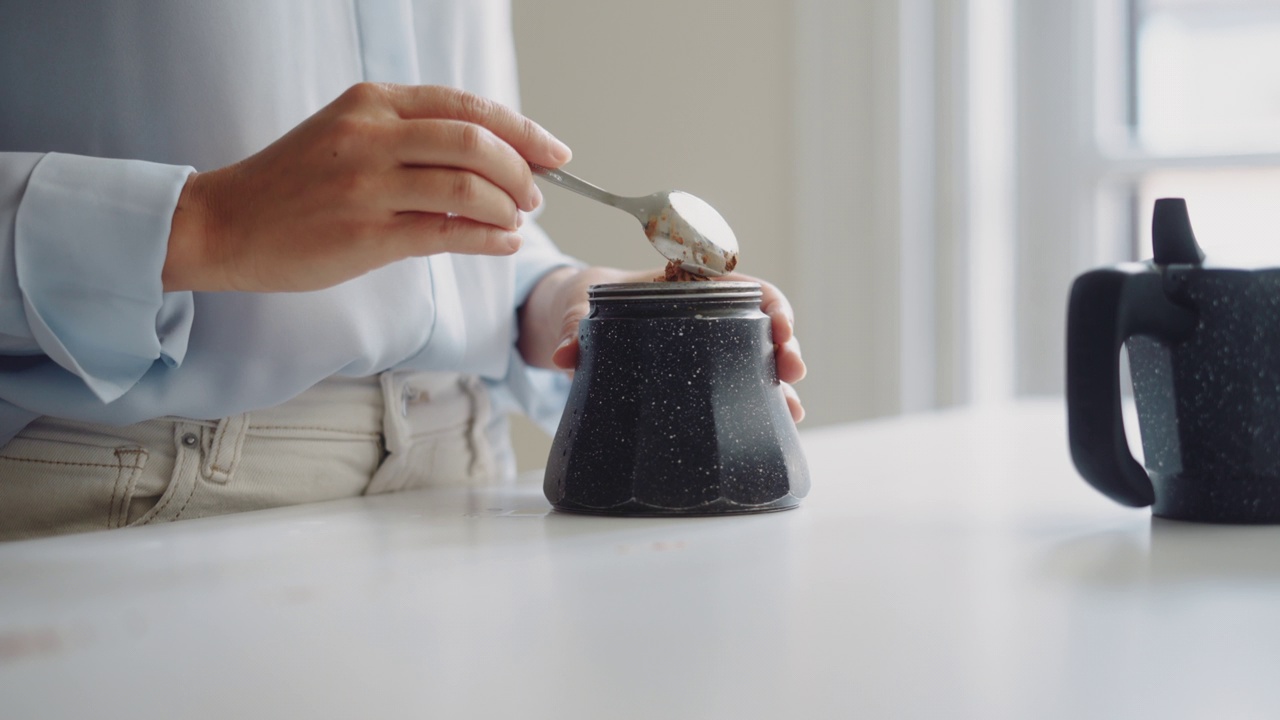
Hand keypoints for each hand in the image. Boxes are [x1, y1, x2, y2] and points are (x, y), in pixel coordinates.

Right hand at [163, 83, 571, 291]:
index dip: (522, 130)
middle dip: (522, 170)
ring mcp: (368, 185)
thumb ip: (412, 138)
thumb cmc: (295, 185)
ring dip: (508, 207)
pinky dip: (488, 238)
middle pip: (477, 142)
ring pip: (467, 187)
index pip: (468, 106)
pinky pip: (447, 234)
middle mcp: (372, 136)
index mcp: (373, 103)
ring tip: (517, 220)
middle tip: (537, 193)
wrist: (226, 224)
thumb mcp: (350, 136)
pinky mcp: (366, 235)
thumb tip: (492, 157)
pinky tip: (503, 243)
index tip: (553, 152)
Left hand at [519, 266, 806, 421]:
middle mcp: (706, 318)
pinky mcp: (696, 381)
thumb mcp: (579, 310)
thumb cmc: (585, 305)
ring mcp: (705, 351)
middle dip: (785, 348)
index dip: (773, 306)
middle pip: (761, 327)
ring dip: (778, 387)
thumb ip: (573, 327)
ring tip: (791, 412)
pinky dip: (755, 408)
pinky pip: (734, 390)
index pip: (747, 288)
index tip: (780, 327)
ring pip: (754, 363)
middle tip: (792, 373)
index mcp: (689, 287)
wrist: (574, 325)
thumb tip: (566, 355)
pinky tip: (771, 428)